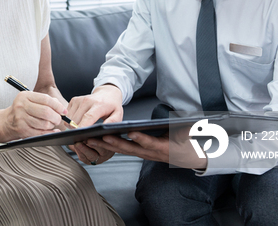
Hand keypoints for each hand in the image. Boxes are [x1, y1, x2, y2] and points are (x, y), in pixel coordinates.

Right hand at [2, 91, 66, 140]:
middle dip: (56, 117)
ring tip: (52, 124)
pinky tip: (52, 131)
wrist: (6, 122)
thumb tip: (61, 107)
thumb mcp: (30, 101)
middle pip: (46, 112)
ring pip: (44, 123)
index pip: (46, 99)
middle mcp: (21, 106)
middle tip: (59, 119)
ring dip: (52, 125)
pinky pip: (40, 133)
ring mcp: (21, 118)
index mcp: (25, 96)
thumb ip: (45, 101)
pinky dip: (49, 133)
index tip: (64, 111)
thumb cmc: (21, 110)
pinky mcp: (22, 130)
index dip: (57, 106)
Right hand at [66, 85, 122, 164]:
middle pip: (75, 120)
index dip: (82, 127)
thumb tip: (103, 129)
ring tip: (82, 127)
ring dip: (73, 126)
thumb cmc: (112, 106)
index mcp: (99, 105)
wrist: (107, 93)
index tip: (78, 135)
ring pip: (69, 119)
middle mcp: (87, 101)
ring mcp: (79, 100)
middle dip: (77, 130)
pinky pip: (67, 115)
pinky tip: (79, 120)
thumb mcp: (118, 115)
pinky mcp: (73, 100)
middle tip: (83, 135)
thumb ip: (112, 122)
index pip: (88, 117)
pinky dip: (71, 120)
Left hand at [86, 127, 206, 169]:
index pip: (150, 143)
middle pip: (129, 148)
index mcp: (162, 147)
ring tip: (89, 140)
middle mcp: (149, 153)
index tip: (131, 133)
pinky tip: (93, 142)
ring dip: (105, 146)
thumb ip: (185, 127)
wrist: (186, 157)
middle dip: (113, 143)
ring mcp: (142, 154)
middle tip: (99, 137)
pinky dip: (107, 147)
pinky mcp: (136, 153)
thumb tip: (188, 120)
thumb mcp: (187, 133)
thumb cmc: (185, 142)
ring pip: (121, 150)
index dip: (141, 139)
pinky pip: (120, 151)